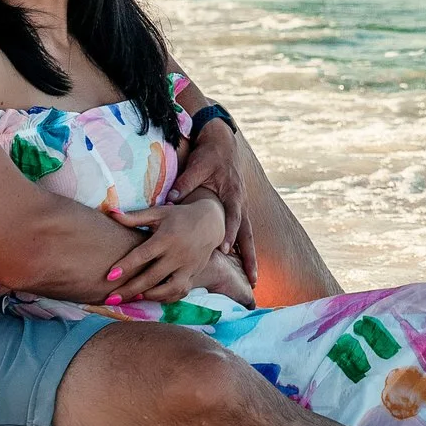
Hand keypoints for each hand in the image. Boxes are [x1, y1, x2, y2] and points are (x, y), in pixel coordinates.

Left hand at [104, 197, 224, 301]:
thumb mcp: (158, 213)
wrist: (211, 222)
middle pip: (152, 277)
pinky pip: (180, 292)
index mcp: (167, 237)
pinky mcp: (194, 274)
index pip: (143, 255)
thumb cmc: (178, 216)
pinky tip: (151, 297)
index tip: (110, 276)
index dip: (126, 266)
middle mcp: (178, 254)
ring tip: (131, 299)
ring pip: (169, 289)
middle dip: (130, 290)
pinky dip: (166, 298)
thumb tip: (112, 213)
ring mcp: (188, 266)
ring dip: (149, 297)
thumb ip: (135, 217)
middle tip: (111, 298)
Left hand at [171, 119, 255, 281]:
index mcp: (232, 193)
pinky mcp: (238, 211)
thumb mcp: (197, 166)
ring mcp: (241, 209)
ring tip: (254, 281)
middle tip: (252, 278)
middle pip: (247, 234)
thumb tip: (171, 199)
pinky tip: (243, 268)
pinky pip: (242, 234)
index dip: (228, 233)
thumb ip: (185, 183)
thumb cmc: (209, 155)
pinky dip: (243, 251)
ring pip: (247, 237)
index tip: (223, 249)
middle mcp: (240, 204)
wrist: (222, 144)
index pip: (232, 216)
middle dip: (249, 257)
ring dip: (249, 258)